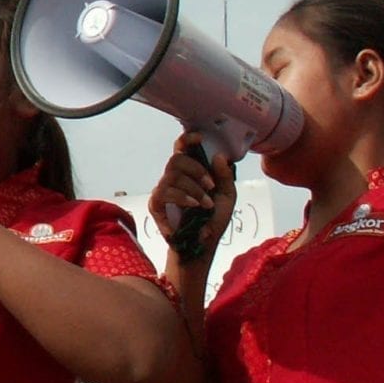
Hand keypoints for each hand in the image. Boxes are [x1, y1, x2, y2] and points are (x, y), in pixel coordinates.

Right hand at [148, 133, 235, 260]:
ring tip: (205, 204)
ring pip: (172, 175)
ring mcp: (163, 190)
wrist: (202, 245)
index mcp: (190, 172)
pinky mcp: (156, 204)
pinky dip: (182, 197)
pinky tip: (193, 206)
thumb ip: (225, 177)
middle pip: (176, 160)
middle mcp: (173, 178)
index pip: (182, 149)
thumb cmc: (213, 220)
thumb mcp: (227, 197)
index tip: (199, 137)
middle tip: (210, 185)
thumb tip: (219, 156)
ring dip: (193, 189)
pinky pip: (164, 192)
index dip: (187, 140)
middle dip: (196, 170)